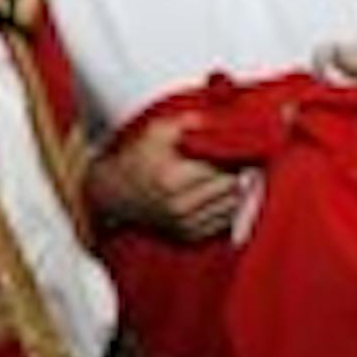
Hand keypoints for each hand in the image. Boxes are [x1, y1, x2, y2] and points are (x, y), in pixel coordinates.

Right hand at [86, 113, 241, 241]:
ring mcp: (185, 224)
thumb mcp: (157, 130)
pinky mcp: (189, 236)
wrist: (115, 194)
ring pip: (232, 206)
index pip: (224, 168)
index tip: (241, 146)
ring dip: (237, 190)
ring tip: (229, 174)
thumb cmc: (137, 159)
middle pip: (233, 187)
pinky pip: (224, 222)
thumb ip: (191, 121)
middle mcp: (180, 205)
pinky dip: (227, 207)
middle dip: (240, 171)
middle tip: (239, 159)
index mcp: (173, 178)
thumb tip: (224, 120)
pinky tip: (219, 193)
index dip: (236, 155)